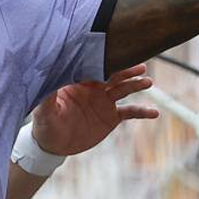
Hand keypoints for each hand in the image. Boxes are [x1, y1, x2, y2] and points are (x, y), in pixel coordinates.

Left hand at [32, 64, 159, 155]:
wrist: (53, 144)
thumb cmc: (45, 124)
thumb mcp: (43, 111)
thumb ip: (48, 95)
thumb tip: (48, 78)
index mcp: (79, 82)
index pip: (95, 66)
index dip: (106, 61)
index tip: (117, 54)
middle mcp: (94, 88)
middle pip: (114, 74)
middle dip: (126, 69)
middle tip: (140, 65)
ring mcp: (104, 102)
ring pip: (124, 89)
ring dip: (136, 85)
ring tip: (147, 82)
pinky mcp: (111, 117)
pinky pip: (130, 112)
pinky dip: (143, 112)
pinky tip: (155, 113)